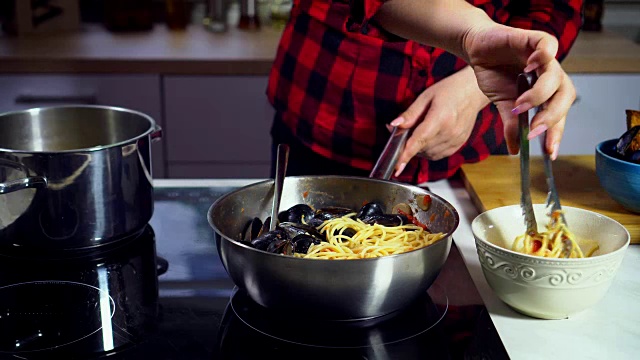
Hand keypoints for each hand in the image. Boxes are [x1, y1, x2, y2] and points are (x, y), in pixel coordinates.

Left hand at [390, 66, 489, 175]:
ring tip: (421, 132)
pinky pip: (439, 155)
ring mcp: (456, 140)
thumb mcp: (426, 96)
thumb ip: (410, 114)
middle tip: (406, 132)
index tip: (396, 168)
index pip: (419, 141)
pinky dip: (430, 151)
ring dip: (420, 149)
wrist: (474, 91)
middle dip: (409, 144)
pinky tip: (430, 139)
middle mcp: (449, 132)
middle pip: (422, 149)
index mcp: (440, 119)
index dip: (406, 155)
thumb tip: (394, 125)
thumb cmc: (450, 90)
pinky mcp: (459, 144)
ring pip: (429, 154)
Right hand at [463, 23, 576, 158]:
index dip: (556, 132)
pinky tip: (528, 67)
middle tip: (534, 130)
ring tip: (519, 105)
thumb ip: (512, 123)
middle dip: (552, 116)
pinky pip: (548, 46)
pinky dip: (543, 57)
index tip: (549, 152)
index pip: (559, 113)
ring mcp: (544, 58)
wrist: (478, 49)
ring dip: (540, 95)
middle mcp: (550, 75)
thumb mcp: (503, 103)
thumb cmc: (494, 73)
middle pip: (565, 95)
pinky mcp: (535, 40)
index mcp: (547, 92)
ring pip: (556, 77)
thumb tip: (515, 149)